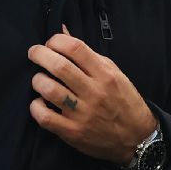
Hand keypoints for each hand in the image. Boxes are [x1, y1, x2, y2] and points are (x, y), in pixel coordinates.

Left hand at [27, 28, 157, 163]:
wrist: (136, 137)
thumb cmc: (123, 101)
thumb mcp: (113, 73)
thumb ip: (87, 54)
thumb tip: (62, 31)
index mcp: (105, 74)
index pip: (75, 48)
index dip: (56, 40)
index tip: (51, 43)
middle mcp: (94, 92)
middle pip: (59, 66)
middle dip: (39, 54)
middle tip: (34, 53)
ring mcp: (83, 114)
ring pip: (49, 89)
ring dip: (37, 80)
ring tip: (39, 80)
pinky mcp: (73, 132)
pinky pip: (45, 117)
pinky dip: (36, 107)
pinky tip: (40, 102)